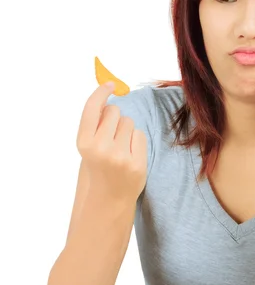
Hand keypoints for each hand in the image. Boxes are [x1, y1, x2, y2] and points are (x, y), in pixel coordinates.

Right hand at [76, 83, 147, 201]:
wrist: (107, 200)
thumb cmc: (97, 169)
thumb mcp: (88, 147)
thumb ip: (95, 126)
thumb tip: (110, 99)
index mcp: (84, 143)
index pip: (92, 109)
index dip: (101, 93)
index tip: (110, 84)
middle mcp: (100, 148)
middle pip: (114, 112)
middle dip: (114, 118)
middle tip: (111, 136)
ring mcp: (120, 156)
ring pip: (129, 122)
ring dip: (126, 131)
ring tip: (120, 149)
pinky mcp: (136, 163)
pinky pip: (140, 136)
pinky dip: (136, 142)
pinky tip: (130, 155)